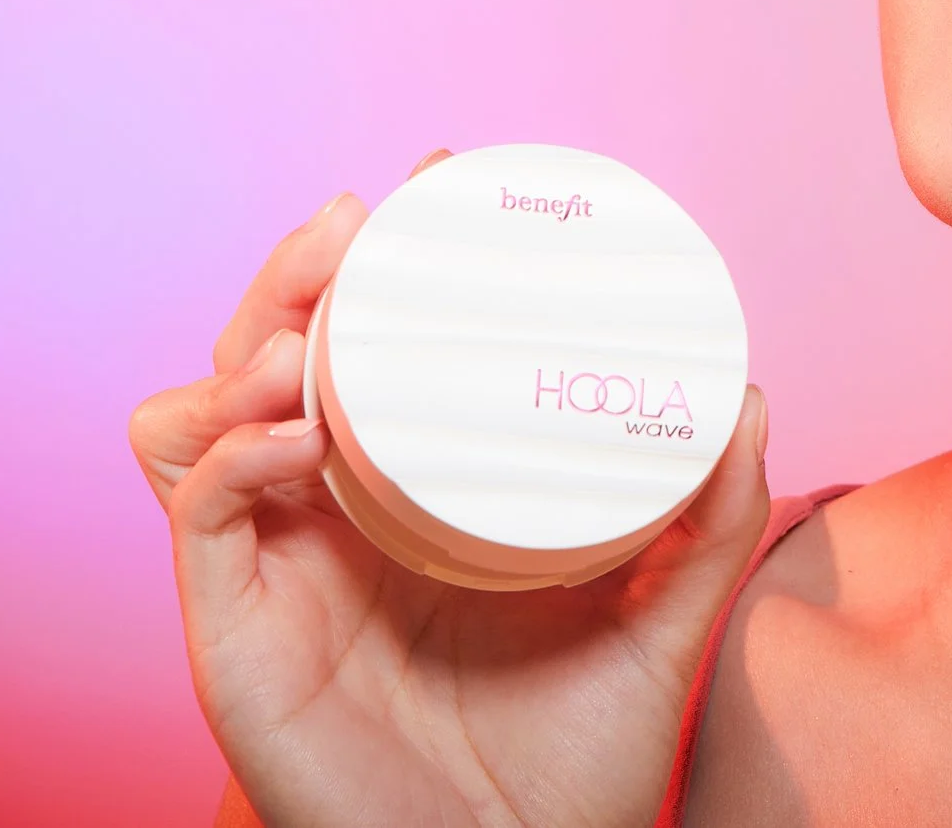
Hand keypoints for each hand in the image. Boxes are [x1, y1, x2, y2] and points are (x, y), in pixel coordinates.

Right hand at [129, 152, 771, 827]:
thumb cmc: (563, 772)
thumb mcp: (653, 629)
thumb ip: (700, 527)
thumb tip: (749, 400)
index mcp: (410, 503)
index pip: (372, 352)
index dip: (385, 261)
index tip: (440, 182)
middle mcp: (329, 521)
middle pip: (273, 356)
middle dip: (302, 271)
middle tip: (361, 218)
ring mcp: (275, 573)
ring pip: (208, 415)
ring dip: (247, 344)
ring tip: (316, 321)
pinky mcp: (234, 635)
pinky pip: (203, 517)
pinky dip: (234, 454)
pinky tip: (297, 432)